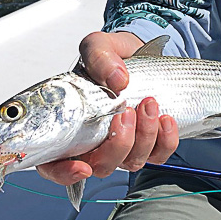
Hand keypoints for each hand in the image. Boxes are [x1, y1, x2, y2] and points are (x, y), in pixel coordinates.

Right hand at [36, 31, 179, 185]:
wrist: (138, 53)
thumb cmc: (109, 57)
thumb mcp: (97, 46)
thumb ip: (99, 57)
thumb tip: (117, 80)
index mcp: (68, 126)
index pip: (55, 165)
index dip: (64, 173)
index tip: (81, 166)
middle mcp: (93, 143)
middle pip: (101, 166)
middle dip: (118, 144)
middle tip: (126, 111)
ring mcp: (122, 146)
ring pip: (132, 162)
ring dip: (144, 136)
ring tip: (149, 103)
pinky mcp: (149, 144)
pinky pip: (158, 156)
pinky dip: (165, 140)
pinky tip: (165, 117)